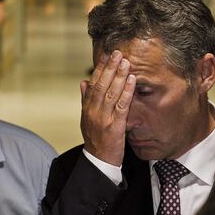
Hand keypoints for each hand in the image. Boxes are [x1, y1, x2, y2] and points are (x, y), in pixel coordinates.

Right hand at [80, 50, 135, 165]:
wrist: (98, 162)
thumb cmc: (95, 140)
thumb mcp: (87, 119)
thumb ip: (85, 100)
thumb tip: (83, 82)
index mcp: (87, 108)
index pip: (93, 83)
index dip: (100, 68)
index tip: (106, 55)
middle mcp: (93, 111)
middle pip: (101, 85)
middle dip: (110, 68)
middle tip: (118, 53)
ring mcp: (103, 119)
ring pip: (111, 93)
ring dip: (119, 76)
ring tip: (126, 62)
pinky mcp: (114, 127)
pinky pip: (121, 106)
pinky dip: (126, 92)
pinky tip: (131, 81)